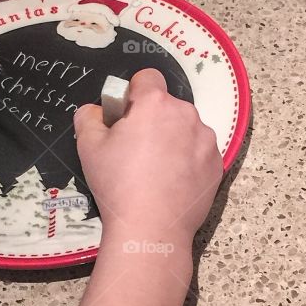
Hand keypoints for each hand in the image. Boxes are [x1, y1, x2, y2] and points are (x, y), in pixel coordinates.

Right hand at [74, 70, 222, 247]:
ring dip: (172, 139)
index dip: (133, 94)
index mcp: (155, 104)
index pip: (147, 77)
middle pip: (167, 106)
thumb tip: (96, 111)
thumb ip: (89, 117)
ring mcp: (206, 139)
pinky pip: (199, 151)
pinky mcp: (217, 163)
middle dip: (153, 120)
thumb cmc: (118, 184)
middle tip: (136, 150)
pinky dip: (188, 160)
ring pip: (185, 128)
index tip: (125, 118)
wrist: (152, 228)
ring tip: (155, 171)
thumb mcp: (88, 147)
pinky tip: (172, 183)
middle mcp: (186, 114)